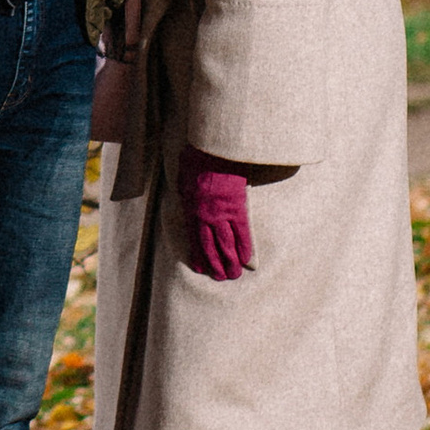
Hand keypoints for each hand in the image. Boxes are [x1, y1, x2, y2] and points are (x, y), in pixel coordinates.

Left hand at [179, 145, 252, 277]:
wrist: (214, 150)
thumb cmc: (197, 159)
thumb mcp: (183, 178)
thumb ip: (185, 193)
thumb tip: (185, 199)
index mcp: (190, 209)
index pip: (194, 238)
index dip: (197, 255)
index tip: (200, 268)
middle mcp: (205, 216)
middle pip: (210, 246)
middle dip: (214, 264)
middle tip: (220, 278)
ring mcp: (222, 214)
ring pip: (226, 244)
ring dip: (230, 262)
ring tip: (233, 275)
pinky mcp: (238, 209)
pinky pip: (242, 233)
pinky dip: (244, 247)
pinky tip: (246, 260)